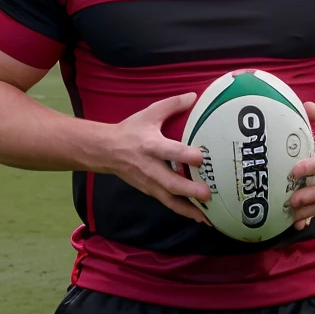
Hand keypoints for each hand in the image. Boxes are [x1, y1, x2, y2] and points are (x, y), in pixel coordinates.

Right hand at [105, 92, 210, 223]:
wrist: (106, 151)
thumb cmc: (131, 130)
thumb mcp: (149, 113)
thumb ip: (172, 105)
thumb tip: (194, 96)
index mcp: (150, 145)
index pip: (169, 151)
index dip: (184, 155)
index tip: (201, 157)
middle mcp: (150, 167)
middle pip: (170, 182)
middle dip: (189, 190)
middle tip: (208, 194)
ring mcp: (149, 182)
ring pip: (169, 199)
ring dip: (189, 209)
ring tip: (208, 216)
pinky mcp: (150, 191)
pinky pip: (168, 204)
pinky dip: (184, 212)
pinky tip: (200, 217)